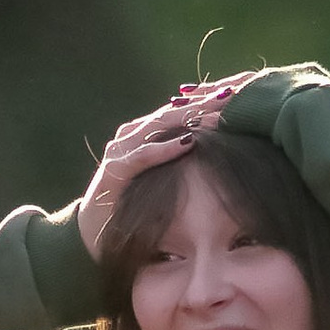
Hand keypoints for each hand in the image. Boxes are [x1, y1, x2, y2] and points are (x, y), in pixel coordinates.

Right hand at [77, 83, 237, 256]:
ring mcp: (121, 150)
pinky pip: (142, 156)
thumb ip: (179, 161)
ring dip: (190, 119)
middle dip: (204, 103)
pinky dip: (164, 148)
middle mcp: (132, 135)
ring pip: (159, 126)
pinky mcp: (115, 170)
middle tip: (234, 96)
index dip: (207, 102)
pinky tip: (188, 142)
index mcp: (145, 134)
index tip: (238, 96)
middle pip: (173, 112)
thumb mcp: (161, 179)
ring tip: (217, 115)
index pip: (180, 111)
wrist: (91, 233)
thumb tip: (216, 154)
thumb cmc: (131, 207)